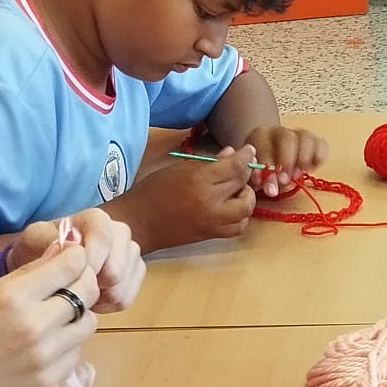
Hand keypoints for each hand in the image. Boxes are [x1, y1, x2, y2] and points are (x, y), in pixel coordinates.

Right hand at [0, 243, 100, 386]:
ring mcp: (44, 356)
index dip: (74, 257)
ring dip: (77, 315)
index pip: (71, 265)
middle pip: (87, 291)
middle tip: (67, 285)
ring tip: (55, 317)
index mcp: (13, 297)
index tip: (69, 259)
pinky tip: (46, 343)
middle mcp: (35, 325)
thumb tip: (62, 250)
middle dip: (82, 282)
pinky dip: (68, 343)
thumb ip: (27, 273)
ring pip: (89, 323)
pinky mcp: (48, 380)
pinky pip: (76, 352)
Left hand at [9, 208, 143, 313]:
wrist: (48, 262)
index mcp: (97, 219)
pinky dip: (105, 305)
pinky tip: (90, 298)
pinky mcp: (135, 274)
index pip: (103, 239)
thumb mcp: (34, 238)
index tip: (69, 277)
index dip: (88, 263)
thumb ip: (47, 239)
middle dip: (91, 285)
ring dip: (97, 297)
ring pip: (121, 288)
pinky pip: (125, 299)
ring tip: (77, 291)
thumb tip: (70, 245)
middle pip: (116, 270)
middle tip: (70, 286)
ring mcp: (130, 254)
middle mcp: (119, 232)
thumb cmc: (41, 248)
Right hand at [110, 149, 256, 251]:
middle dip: (247, 175)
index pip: (234, 166)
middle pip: (242, 186)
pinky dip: (240, 217)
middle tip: (241, 171)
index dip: (246, 156)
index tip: (249, 150)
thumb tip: (231, 153)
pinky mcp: (210, 235)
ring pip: (245, 210)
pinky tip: (232, 209)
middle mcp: (210, 202)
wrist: (138, 222)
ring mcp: (212, 221)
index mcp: (199, 181)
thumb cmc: (152, 191)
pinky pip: (236, 228)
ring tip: (238, 192)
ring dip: (247, 199)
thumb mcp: (178, 169)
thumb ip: (206, 163)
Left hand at [241, 123, 328, 198]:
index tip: (269, 188)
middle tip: (285, 181)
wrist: (269, 156)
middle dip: (288, 161)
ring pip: (306, 138)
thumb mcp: (253, 173)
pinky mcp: (314, 141)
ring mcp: (299, 134)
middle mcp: (280, 131)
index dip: (268, 169)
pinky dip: (319, 157)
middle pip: (288, 138)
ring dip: (304, 158)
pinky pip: (321, 144)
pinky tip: (310, 170)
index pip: (265, 147)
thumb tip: (266, 185)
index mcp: (260, 135)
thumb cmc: (259, 167)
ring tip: (299, 175)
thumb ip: (257, 178)